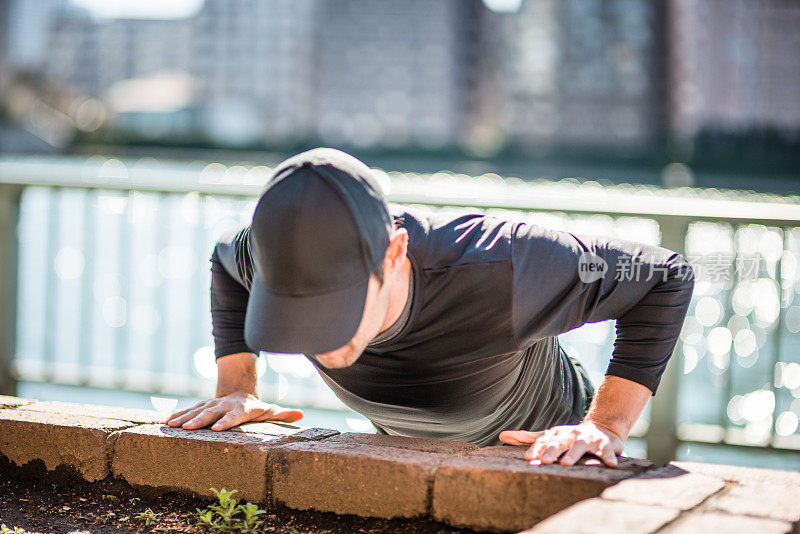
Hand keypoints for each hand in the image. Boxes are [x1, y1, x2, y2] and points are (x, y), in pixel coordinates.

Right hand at [159, 391, 303, 430]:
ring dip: (183, 417)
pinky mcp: (200, 406)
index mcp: (241, 409)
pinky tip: (163, 422)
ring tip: (172, 425)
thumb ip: (282, 414)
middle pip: (211, 412)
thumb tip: (301, 414)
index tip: (217, 429)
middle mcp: (224, 405)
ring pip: (196, 410)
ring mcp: (211, 404)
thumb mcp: (269, 411)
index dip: (226, 421)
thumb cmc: (255, 408)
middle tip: (188, 428)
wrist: (238, 392)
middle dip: (199, 420)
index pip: (234, 416)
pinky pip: (187, 410)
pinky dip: (175, 415)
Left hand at [498, 420, 623, 467]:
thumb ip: (528, 438)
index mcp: (556, 434)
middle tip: (544, 461)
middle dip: (552, 450)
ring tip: (567, 463)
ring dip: (574, 453)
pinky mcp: (605, 443)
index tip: (528, 459)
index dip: (536, 449)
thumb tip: (502, 436)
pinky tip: (610, 464)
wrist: (601, 429)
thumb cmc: (569, 438)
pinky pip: (607, 450)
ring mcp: (587, 438)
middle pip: (560, 442)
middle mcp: (570, 434)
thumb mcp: (549, 436)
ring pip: (581, 445)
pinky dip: (609, 456)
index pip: (544, 441)